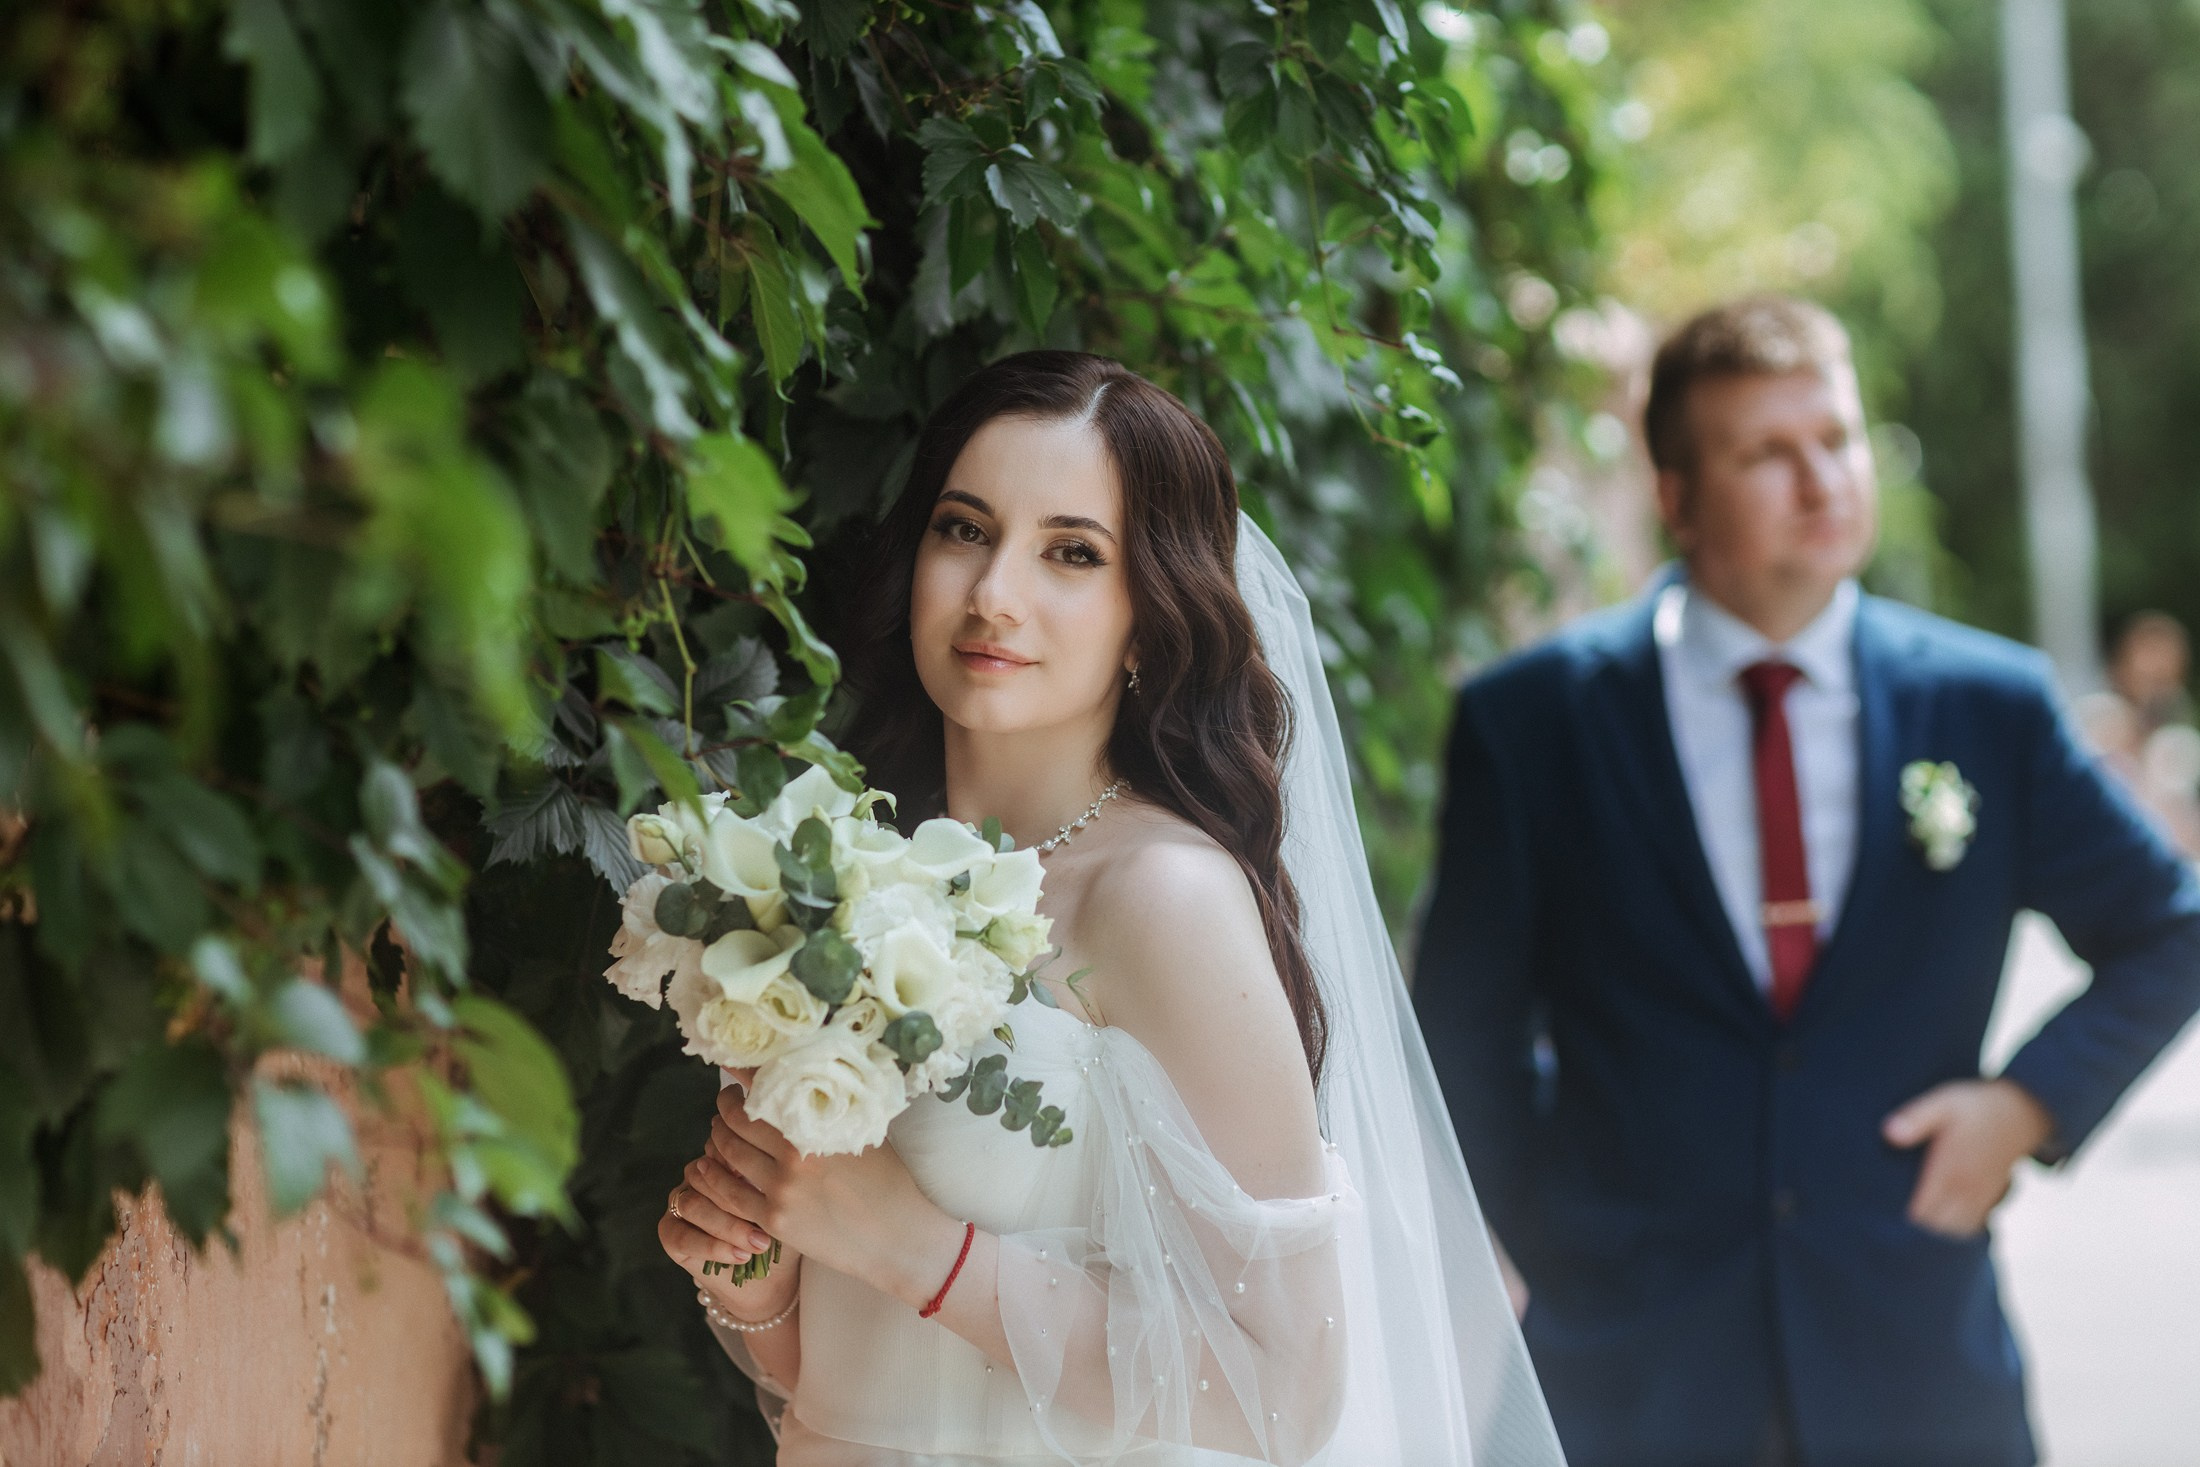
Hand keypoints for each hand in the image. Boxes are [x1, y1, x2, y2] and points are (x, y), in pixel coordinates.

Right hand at [657, 1069, 796, 1317]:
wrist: (773, 1280)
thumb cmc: (793, 1230)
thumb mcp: (797, 1195)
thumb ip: (788, 1167)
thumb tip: (797, 1143)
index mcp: (729, 1152)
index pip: (726, 1141)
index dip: (748, 1158)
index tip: (779, 1176)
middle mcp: (701, 1171)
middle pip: (707, 1169)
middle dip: (739, 1194)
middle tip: (771, 1214)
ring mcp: (682, 1199)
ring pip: (695, 1202)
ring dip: (729, 1225)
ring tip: (761, 1244)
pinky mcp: (670, 1232)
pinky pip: (681, 1234)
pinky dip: (713, 1246)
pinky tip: (741, 1256)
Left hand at [706, 1081, 964, 1307]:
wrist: (899, 1237)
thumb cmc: (889, 1180)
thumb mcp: (861, 1132)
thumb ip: (827, 1109)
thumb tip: (802, 1080)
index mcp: (818, 1125)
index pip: (765, 1088)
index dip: (742, 1073)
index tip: (733, 1063)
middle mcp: (793, 1154)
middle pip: (738, 1119)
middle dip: (727, 1105)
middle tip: (729, 1099)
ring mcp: (780, 1189)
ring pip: (728, 1152)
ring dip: (717, 1136)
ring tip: (721, 1128)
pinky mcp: (773, 1219)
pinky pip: (728, 1193)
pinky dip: (714, 1175)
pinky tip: (712, 1166)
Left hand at [1881, 1078, 2054, 1238]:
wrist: (2022, 1111)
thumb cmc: (1975, 1106)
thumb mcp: (1943, 1103)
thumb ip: (1915, 1119)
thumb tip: (1888, 1134)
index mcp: (1949, 1170)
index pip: (1921, 1211)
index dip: (1901, 1219)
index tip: (1881, 1216)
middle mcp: (1967, 1189)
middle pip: (1937, 1229)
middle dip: (1915, 1232)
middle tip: (1891, 1224)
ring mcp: (1981, 1196)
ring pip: (1956, 1233)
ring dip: (1936, 1234)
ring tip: (1914, 1226)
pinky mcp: (1992, 1197)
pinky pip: (1974, 1226)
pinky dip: (1956, 1231)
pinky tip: (1941, 1223)